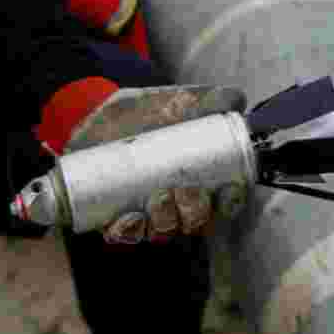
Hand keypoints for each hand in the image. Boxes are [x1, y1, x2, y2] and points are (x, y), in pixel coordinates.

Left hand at [65, 85, 247, 243]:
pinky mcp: (114, 218)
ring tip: (157, 197)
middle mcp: (174, 203)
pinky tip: (130, 218)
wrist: (95, 117)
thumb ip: (207, 98)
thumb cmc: (140, 113)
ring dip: (164, 220)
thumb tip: (238, 99)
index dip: (229, 204)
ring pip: (162, 231)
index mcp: (197, 181)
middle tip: (185, 190)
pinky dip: (127, 231)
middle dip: (194, 213)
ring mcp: (145, 213)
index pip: (222, 204)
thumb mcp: (173, 101)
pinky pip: (124, 236)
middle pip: (194, 223)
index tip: (227, 191)